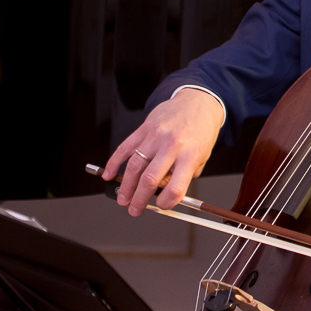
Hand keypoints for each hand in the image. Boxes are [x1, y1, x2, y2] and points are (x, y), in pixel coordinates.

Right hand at [103, 88, 224, 216]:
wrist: (198, 101)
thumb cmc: (201, 130)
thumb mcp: (202, 155)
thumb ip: (185, 174)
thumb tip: (165, 192)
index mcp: (190, 155)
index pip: (176, 187)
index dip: (166, 203)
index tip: (161, 206)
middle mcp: (172, 145)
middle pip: (150, 179)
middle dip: (139, 199)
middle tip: (134, 210)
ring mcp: (156, 135)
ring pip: (134, 166)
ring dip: (125, 186)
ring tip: (123, 199)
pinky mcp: (145, 127)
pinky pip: (126, 147)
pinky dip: (114, 162)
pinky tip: (109, 174)